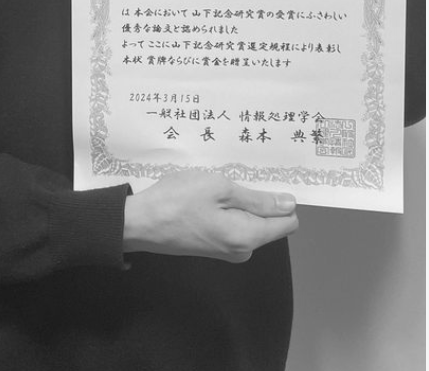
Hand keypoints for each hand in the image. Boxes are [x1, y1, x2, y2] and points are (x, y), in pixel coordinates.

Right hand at [123, 170, 298, 261]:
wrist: (138, 223)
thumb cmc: (178, 201)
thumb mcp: (221, 190)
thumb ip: (258, 200)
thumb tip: (290, 206)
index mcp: (248, 237)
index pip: (288, 222)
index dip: (282, 199)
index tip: (267, 180)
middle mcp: (242, 249)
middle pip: (270, 221)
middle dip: (261, 198)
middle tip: (238, 177)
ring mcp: (227, 250)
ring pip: (251, 221)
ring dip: (242, 201)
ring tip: (221, 182)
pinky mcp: (213, 245)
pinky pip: (234, 224)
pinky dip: (228, 208)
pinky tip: (211, 194)